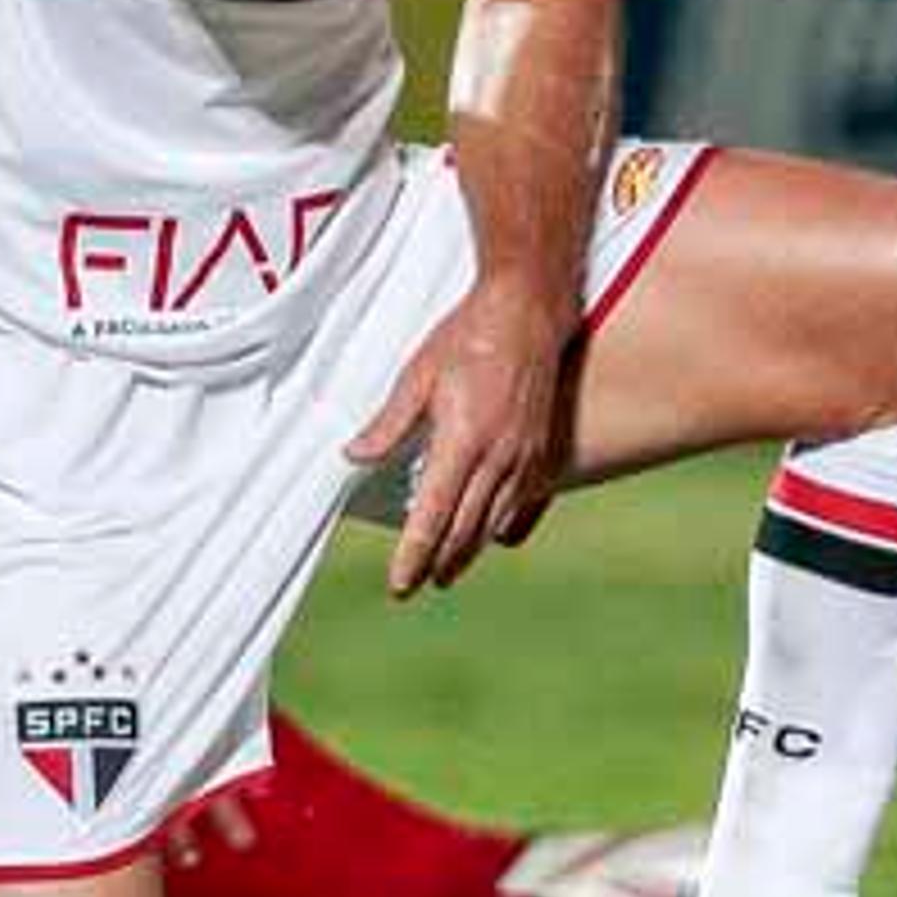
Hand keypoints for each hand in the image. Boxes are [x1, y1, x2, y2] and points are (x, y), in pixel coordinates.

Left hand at [346, 279, 565, 598]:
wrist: (528, 312)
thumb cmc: (468, 337)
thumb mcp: (418, 375)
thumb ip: (389, 423)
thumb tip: (353, 456)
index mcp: (462, 440)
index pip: (433, 515)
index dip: (414, 555)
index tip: (400, 584)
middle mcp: (498, 456)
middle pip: (465, 529)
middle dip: (439, 563)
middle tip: (417, 584)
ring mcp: (525, 456)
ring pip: (495, 522)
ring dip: (469, 551)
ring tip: (449, 571)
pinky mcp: (542, 451)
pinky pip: (524, 503)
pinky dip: (504, 527)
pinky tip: (494, 538)